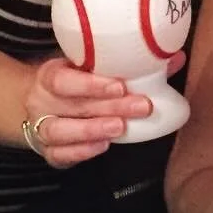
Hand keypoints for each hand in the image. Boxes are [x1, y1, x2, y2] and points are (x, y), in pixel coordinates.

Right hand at [21, 56, 158, 167]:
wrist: (38, 103)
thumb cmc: (73, 82)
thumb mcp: (90, 67)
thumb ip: (128, 64)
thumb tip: (174, 58)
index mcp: (50, 75)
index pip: (63, 79)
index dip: (90, 84)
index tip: (121, 86)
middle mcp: (41, 101)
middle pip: (72, 105)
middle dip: (109, 107)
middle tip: (141, 107)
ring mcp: (40, 127)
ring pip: (59, 131)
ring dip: (92, 130)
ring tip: (120, 128)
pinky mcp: (47, 151)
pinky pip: (58, 154)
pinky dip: (79, 152)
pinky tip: (102, 146)